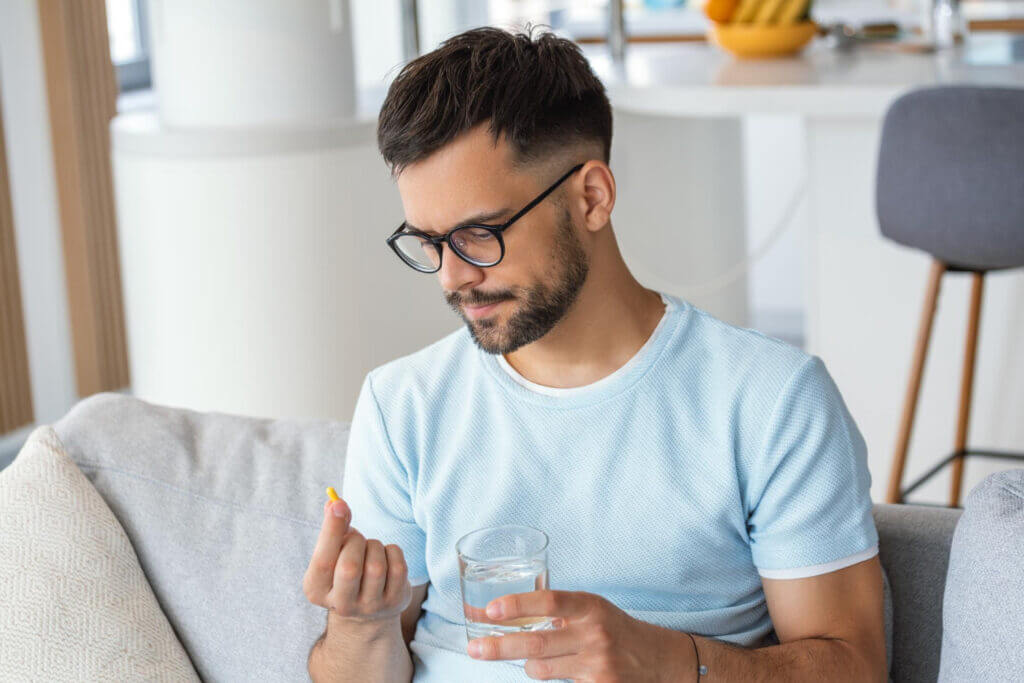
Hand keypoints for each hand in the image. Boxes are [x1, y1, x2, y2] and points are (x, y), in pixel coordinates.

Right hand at [302, 496, 412, 625]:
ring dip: (375, 546)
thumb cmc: (345, 566)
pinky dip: (393, 552)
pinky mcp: (394, 603)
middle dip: (356, 542)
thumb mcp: (333, 550)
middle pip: (350, 568)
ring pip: (376, 567)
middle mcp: (341, 605)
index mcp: (316, 589)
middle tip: (357, 539)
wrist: (368, 603)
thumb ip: (332, 528)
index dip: (331, 530)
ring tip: (371, 549)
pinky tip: (386, 556)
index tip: (339, 505)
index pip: (323, 561)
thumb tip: (334, 503)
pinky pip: (398, 568)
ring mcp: (369, 607)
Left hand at [466, 590, 693, 681]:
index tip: (491, 610)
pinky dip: (549, 677)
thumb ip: (552, 611)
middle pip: (537, 643)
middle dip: (500, 647)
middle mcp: (596, 634)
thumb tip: (492, 613)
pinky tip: (562, 670)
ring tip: (539, 659)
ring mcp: (598, 665)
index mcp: (591, 606)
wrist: (658, 660)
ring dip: (529, 665)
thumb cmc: (613, 629)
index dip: (519, 605)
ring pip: (541, 669)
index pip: (551, 601)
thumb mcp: (589, 610)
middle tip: (474, 649)